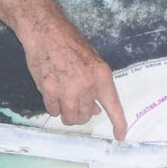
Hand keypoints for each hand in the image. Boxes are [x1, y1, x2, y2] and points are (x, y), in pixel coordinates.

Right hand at [19, 13, 128, 139]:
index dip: (119, 123)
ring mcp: (67, 89)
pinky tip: (51, 91)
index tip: (120, 136)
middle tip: (75, 101)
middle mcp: (86, 85)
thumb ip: (95, 85)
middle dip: (81, 113)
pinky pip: (53, 110)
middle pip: (86, 116)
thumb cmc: (69, 43)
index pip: (113, 105)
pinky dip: (53, 106)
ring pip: (69, 117)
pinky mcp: (48, 90)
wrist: (46, 31)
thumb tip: (95, 109)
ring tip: (62, 97)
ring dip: (66, 113)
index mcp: (101, 75)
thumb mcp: (91, 60)